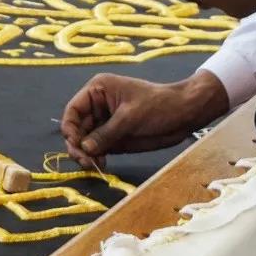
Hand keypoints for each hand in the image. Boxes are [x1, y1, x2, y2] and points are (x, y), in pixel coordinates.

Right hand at [60, 69, 229, 168]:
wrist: (184, 114)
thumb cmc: (159, 105)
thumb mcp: (130, 117)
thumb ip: (105, 133)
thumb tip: (84, 148)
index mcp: (98, 90)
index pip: (73, 110)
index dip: (70, 128)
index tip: (75, 145)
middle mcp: (97, 106)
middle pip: (76, 128)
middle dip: (77, 145)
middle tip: (85, 162)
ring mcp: (105, 123)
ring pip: (85, 141)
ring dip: (85, 154)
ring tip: (93, 165)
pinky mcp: (114, 137)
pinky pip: (97, 149)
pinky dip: (95, 158)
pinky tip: (101, 165)